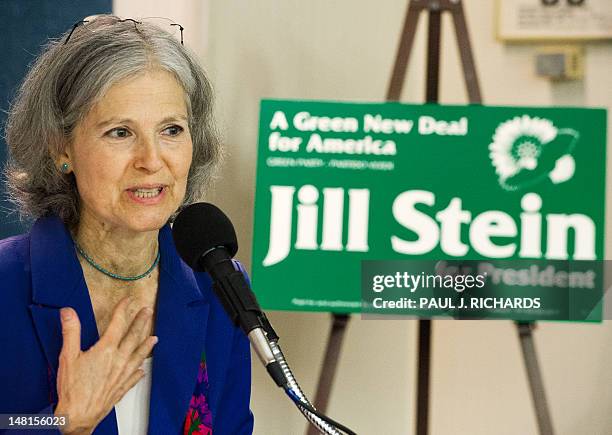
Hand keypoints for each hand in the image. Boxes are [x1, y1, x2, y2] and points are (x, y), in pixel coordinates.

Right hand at [53, 296, 157, 434]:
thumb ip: (71, 332)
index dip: (123, 310)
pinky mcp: (121, 387)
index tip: (128, 300)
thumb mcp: (68, 356)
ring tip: (154, 338)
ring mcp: (122, 374)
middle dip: (141, 322)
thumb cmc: (73, 388)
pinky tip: (142, 370)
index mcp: (106, 350)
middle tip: (148, 311)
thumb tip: (69, 312)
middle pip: (133, 337)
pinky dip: (139, 372)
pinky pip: (134, 377)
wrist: (78, 416)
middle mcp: (118, 360)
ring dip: (146, 345)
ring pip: (138, 356)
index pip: (117, 324)